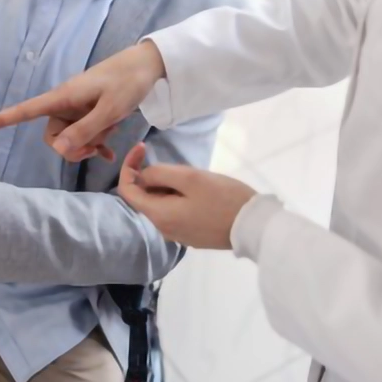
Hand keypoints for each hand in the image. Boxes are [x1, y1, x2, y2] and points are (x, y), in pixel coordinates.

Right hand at [0, 41, 165, 161]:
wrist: (148, 65)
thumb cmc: (128, 82)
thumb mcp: (109, 109)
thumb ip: (85, 130)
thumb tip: (58, 150)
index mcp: (63, 97)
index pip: (25, 110)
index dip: (1, 119)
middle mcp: (66, 103)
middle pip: (52, 136)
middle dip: (70, 148)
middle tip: (95, 149)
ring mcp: (78, 108)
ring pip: (71, 137)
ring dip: (88, 144)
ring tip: (111, 135)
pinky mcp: (90, 111)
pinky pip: (84, 134)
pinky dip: (95, 144)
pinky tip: (109, 154)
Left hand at [117, 143, 257, 249]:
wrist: (253, 227)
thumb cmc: (223, 198)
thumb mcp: (190, 178)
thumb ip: (160, 173)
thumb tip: (144, 176)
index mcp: (158, 215)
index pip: (127, 191)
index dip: (129, 166)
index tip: (142, 147)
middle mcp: (163, 229)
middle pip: (144, 198)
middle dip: (151, 175)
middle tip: (173, 160)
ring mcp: (178, 234)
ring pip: (160, 204)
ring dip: (165, 186)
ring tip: (189, 174)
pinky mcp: (191, 234)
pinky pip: (174, 212)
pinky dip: (176, 197)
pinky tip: (196, 190)